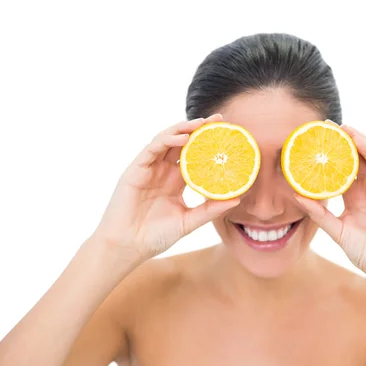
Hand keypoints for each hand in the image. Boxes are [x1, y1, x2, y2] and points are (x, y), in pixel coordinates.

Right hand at [92, 114, 239, 265]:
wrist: (128, 246)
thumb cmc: (156, 236)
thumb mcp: (189, 221)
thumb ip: (210, 210)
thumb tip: (237, 199)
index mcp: (176, 180)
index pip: (195, 155)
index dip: (209, 143)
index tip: (227, 134)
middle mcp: (163, 170)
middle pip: (182, 142)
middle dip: (199, 128)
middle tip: (219, 119)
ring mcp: (149, 168)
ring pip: (167, 140)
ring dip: (183, 129)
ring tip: (202, 124)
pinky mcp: (136, 169)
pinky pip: (152, 149)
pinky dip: (167, 140)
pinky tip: (183, 139)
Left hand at [294, 121, 365, 277]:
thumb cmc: (365, 252)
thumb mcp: (337, 230)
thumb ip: (319, 213)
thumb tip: (295, 196)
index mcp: (353, 198)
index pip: (338, 172)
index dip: (326, 159)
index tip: (309, 147)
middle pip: (351, 160)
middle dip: (338, 144)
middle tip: (321, 128)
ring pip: (365, 157)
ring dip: (352, 139)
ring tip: (336, 126)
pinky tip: (355, 136)